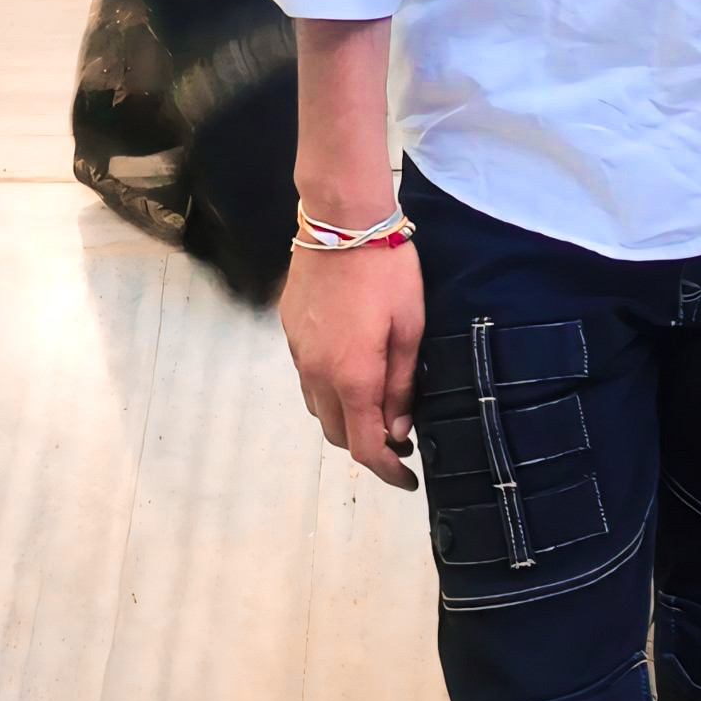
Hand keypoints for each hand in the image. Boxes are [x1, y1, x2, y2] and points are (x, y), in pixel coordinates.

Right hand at [280, 235, 424, 490]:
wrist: (340, 222)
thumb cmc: (387, 271)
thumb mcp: (410, 328)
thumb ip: (403, 384)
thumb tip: (398, 429)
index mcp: (352, 377)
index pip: (365, 446)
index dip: (387, 470)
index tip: (408, 478)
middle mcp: (317, 374)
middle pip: (338, 434)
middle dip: (367, 446)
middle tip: (399, 439)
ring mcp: (298, 354)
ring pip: (319, 408)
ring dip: (346, 418)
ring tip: (377, 407)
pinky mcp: (290, 333)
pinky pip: (308, 378)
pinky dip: (330, 389)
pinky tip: (352, 371)